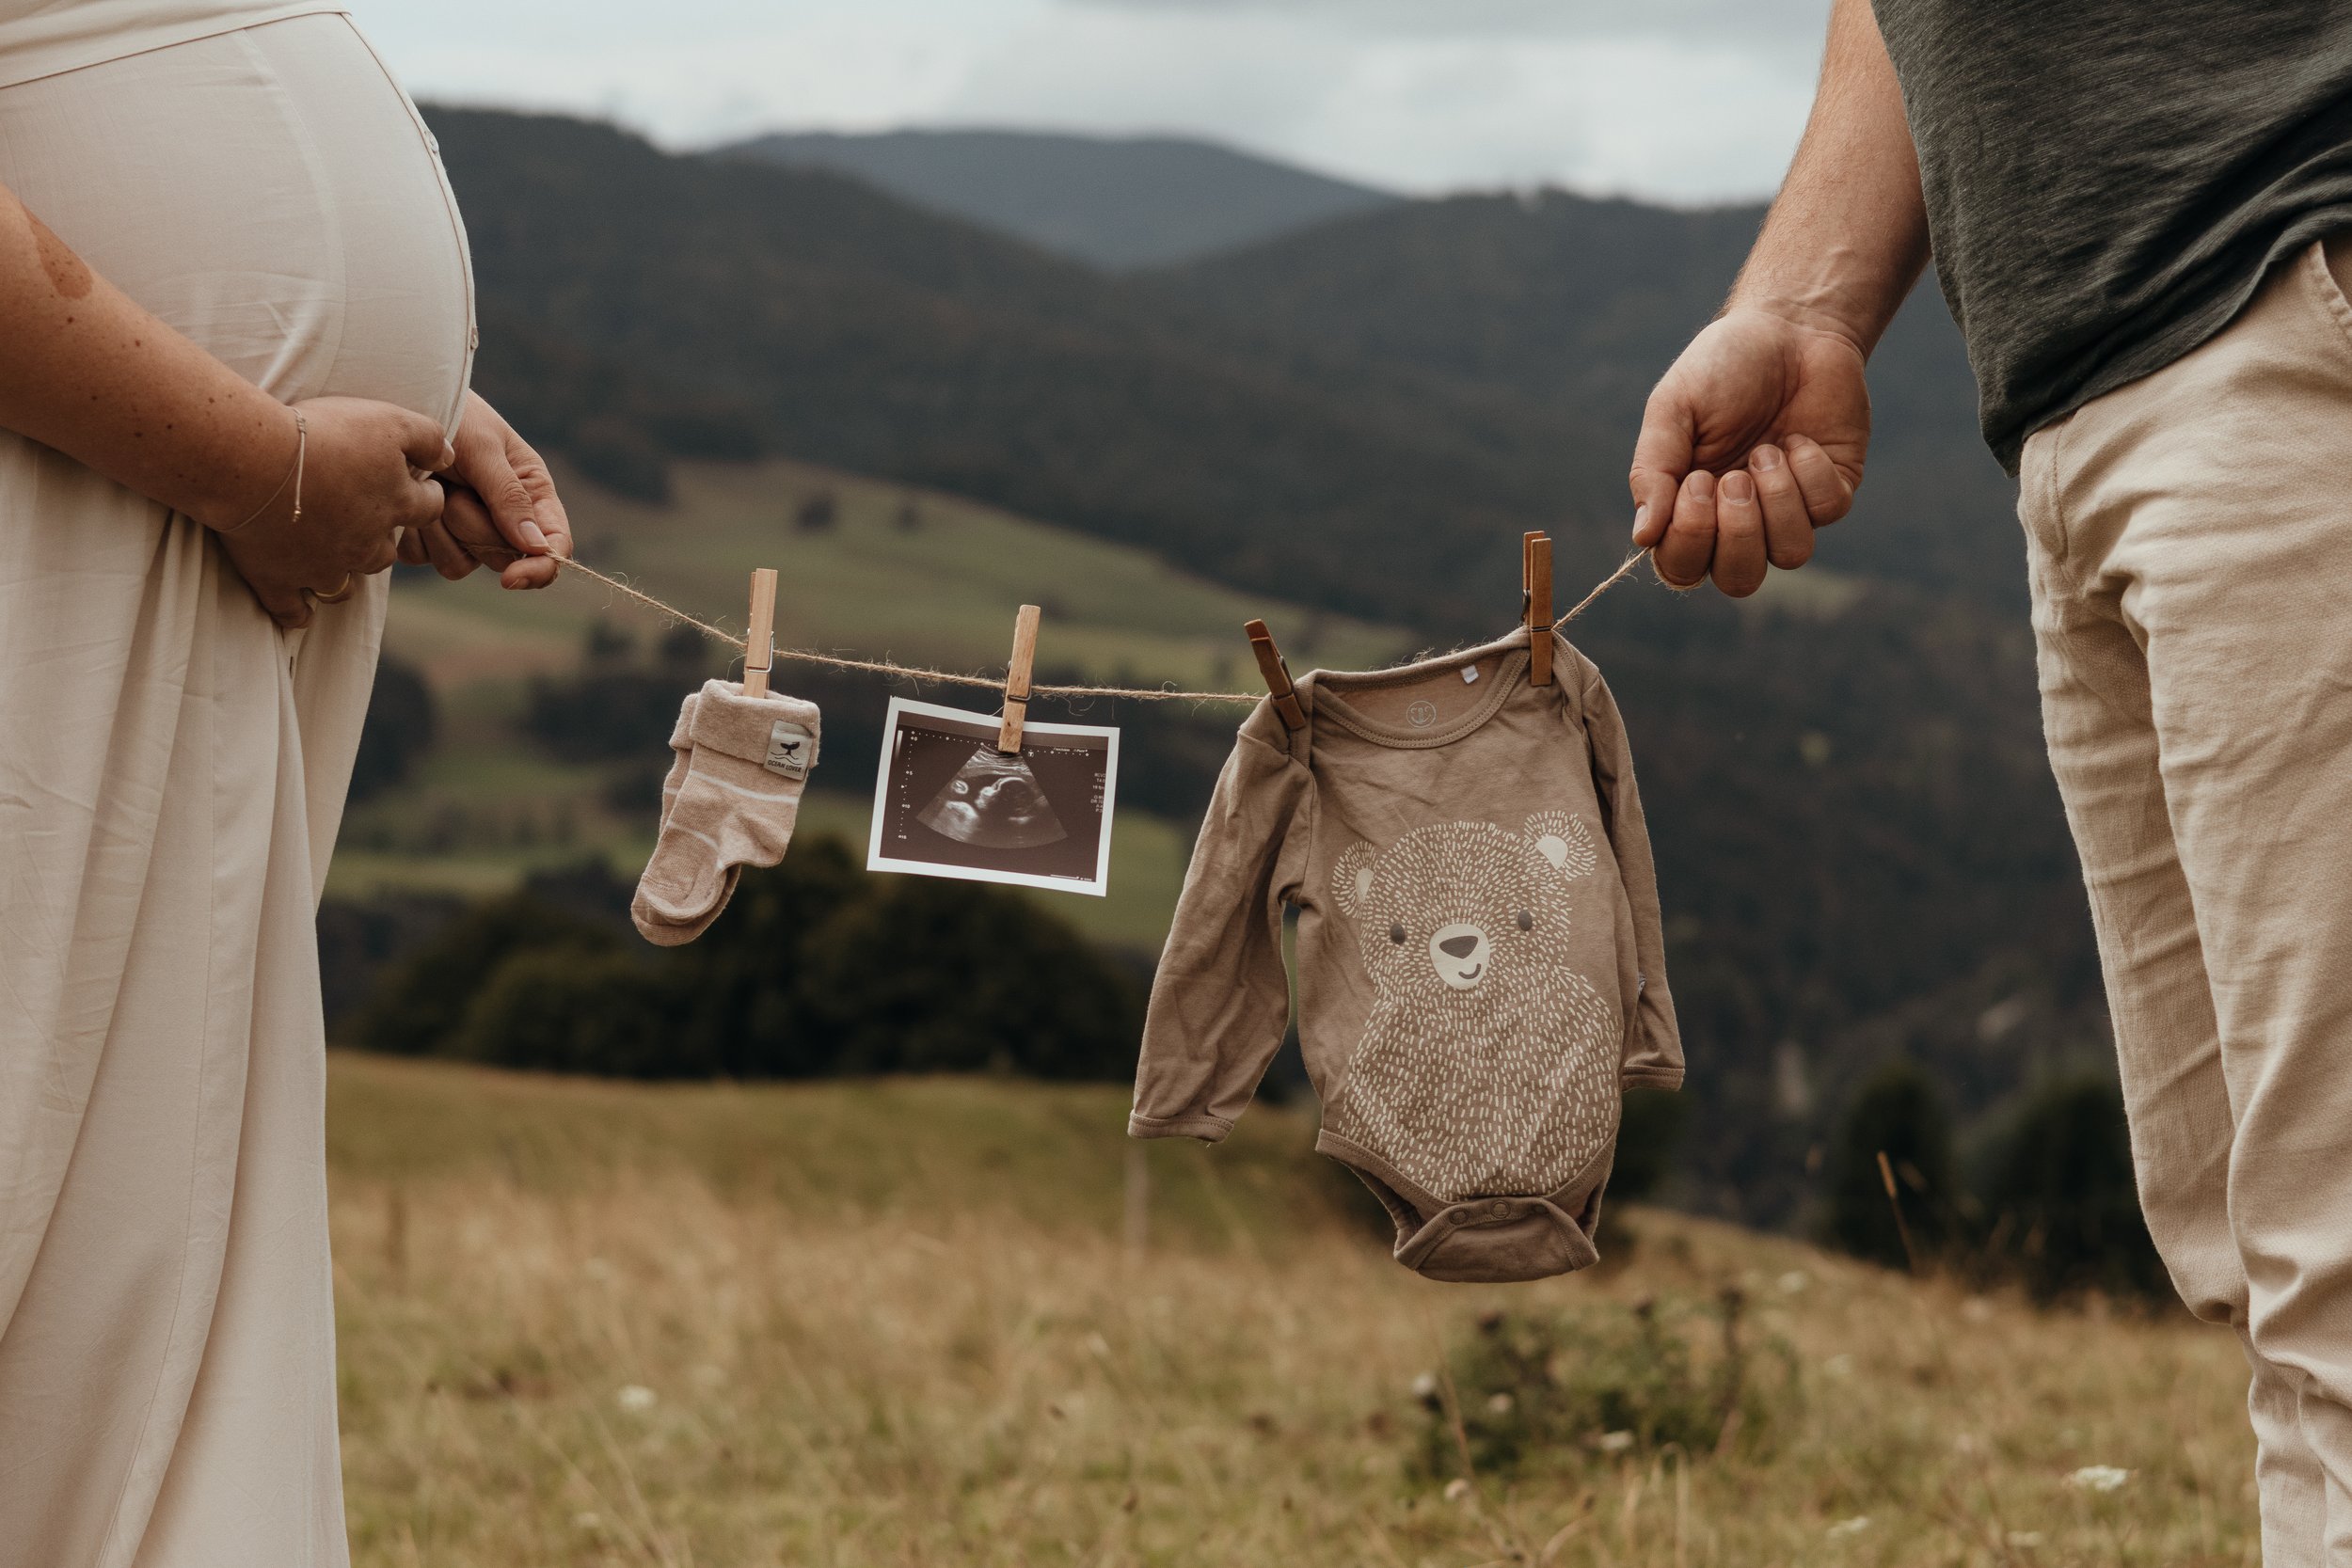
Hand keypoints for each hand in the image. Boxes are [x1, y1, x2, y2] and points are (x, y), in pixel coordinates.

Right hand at [209, 396, 451, 628]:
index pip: (429, 509)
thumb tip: (450, 458)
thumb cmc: (324, 435)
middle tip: (361, 517)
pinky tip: (301, 611)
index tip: (416, 487)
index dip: (425, 497)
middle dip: (380, 537)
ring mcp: (322, 567)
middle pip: (386, 551)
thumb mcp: (390, 421)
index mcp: (395, 506)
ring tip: (333, 559)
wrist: (255, 461)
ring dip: (344, 574)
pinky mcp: (278, 579)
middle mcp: (366, 544)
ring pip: (345, 584)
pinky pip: (293, 610)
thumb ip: (429, 438)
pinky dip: (298, 612)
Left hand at [398, 390, 572, 588]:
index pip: (553, 546)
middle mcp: (504, 519)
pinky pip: (423, 557)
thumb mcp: (485, 448)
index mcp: (533, 494)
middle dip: (474, 528)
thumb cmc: (454, 414)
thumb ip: (509, 497)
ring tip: (431, 487)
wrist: (402, 401)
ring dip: (440, 529)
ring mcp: (465, 532)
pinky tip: (411, 496)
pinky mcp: (429, 537)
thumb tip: (535, 546)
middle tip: (454, 487)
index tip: (512, 578)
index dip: (539, 569)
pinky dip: (414, 532)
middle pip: (501, 557)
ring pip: (459, 564)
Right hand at [1627, 304, 1870, 596]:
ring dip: (1778, 501)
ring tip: (1768, 451)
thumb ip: (1651, 471)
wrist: (1788, 328)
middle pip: (1738, 580)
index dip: (1690, 540)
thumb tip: (1642, 537)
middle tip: (1733, 476)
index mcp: (1689, 509)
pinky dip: (1810, 470)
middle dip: (1738, 533)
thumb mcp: (1672, 409)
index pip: (1681, 568)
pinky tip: (1799, 438)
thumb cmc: (1720, 369)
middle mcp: (1739, 521)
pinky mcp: (1832, 490)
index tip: (1697, 481)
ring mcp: (1789, 510)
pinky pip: (1827, 510)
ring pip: (1790, 555)